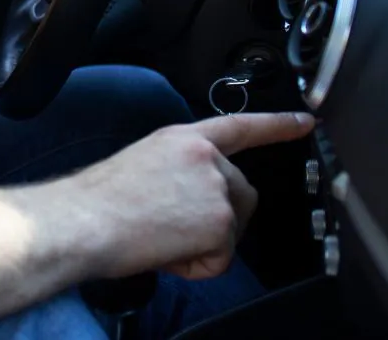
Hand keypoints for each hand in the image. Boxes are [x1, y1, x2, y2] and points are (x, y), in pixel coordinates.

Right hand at [63, 112, 314, 279]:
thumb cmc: (97, 201)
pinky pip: (220, 258)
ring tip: (160, 237)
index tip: (305, 121)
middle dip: (219, 219)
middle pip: (242, 194)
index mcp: (183, 138)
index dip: (276, 125)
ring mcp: (216, 187)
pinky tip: (165, 250)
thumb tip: (191, 199)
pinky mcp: (220, 221)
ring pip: (230, 228)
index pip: (239, 126)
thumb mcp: (143, 163)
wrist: (82, 221)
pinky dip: (196, 265)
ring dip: (202, 244)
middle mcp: (206, 157)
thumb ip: (179, 170)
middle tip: (173, 229)